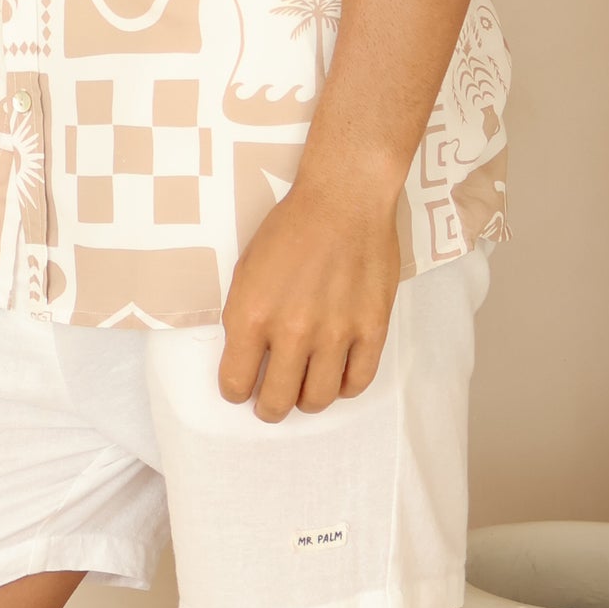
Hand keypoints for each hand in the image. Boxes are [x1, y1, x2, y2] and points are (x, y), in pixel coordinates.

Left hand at [217, 178, 401, 420]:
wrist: (343, 198)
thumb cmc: (291, 227)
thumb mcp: (246, 270)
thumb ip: (245, 318)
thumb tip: (249, 358)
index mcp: (252, 315)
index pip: (236, 384)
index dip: (236, 391)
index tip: (242, 388)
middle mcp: (292, 331)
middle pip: (278, 402)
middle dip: (269, 409)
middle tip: (271, 402)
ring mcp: (335, 333)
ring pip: (319, 399)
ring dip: (307, 402)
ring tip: (305, 391)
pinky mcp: (371, 328)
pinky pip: (359, 381)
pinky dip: (345, 388)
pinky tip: (337, 377)